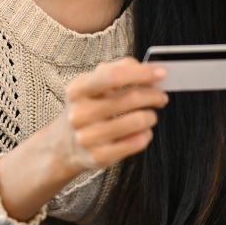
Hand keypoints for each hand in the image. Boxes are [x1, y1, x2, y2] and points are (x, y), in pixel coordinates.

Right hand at [45, 56, 169, 175]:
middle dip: (154, 95)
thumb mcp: (91, 84)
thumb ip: (118, 69)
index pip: (114, 76)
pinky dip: (146, 135)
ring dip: (151, 116)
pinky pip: (137, 142)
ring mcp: (88, 137)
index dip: (141, 73)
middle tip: (161, 96)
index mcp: (77, 90)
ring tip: (149, 115)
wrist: (64, 145)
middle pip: (131, 98)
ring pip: (138, 121)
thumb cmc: (86, 108)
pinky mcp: (99, 157)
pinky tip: (142, 132)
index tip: (161, 73)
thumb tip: (147, 68)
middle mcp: (80, 113)